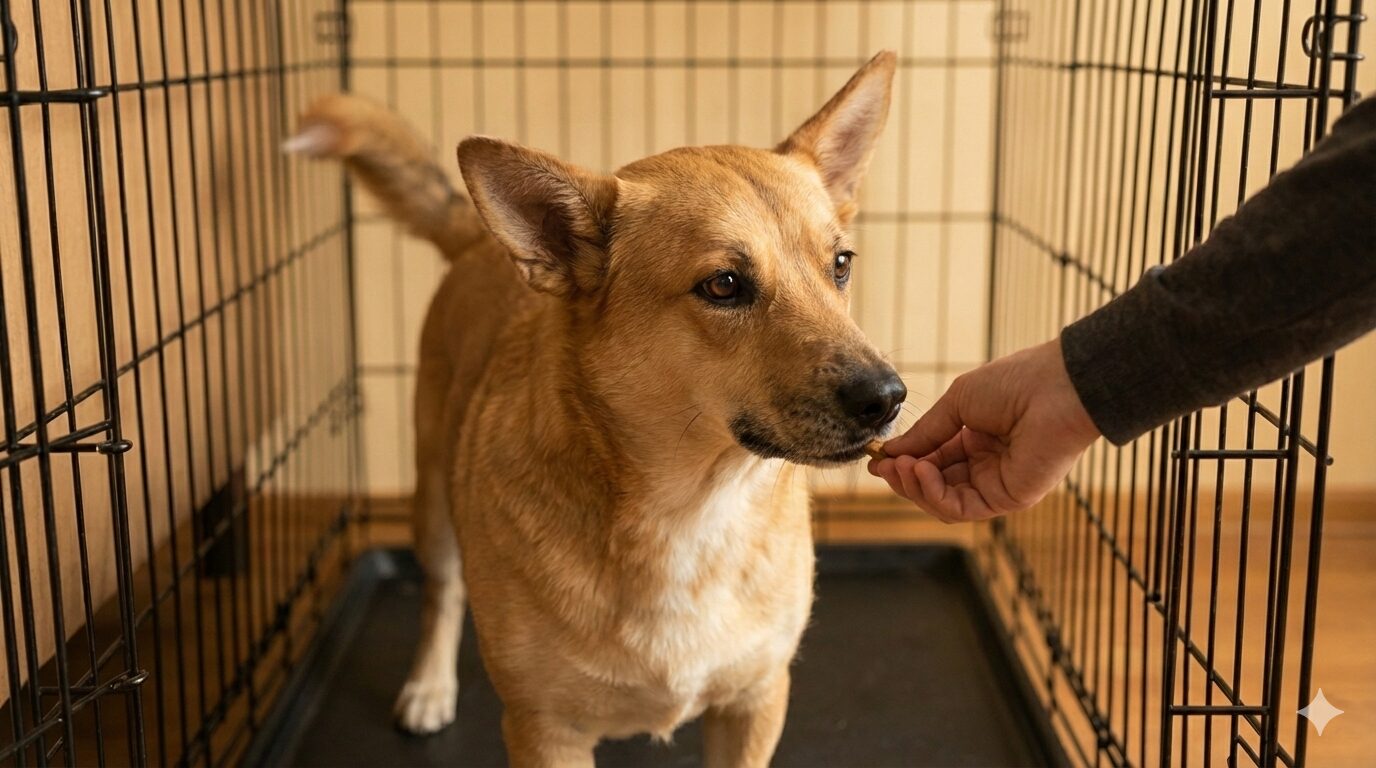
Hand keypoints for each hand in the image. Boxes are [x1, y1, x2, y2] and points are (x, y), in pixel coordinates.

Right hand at [867, 338, 1100, 522]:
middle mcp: (985, 465)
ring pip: (942, 501)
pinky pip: (960, 508)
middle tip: (884, 466)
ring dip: (915, 486)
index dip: (904, 461)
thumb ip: (926, 431)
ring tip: (902, 466)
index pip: (932, 459)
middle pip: (934, 484)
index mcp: (976, 439)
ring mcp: (996, 484)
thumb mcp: (957, 402)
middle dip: (904, 477)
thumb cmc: (1016, 383)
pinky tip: (922, 471)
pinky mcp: (1007, 499)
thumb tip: (891, 451)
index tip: (877, 457)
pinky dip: (934, 495)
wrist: (1057, 388)